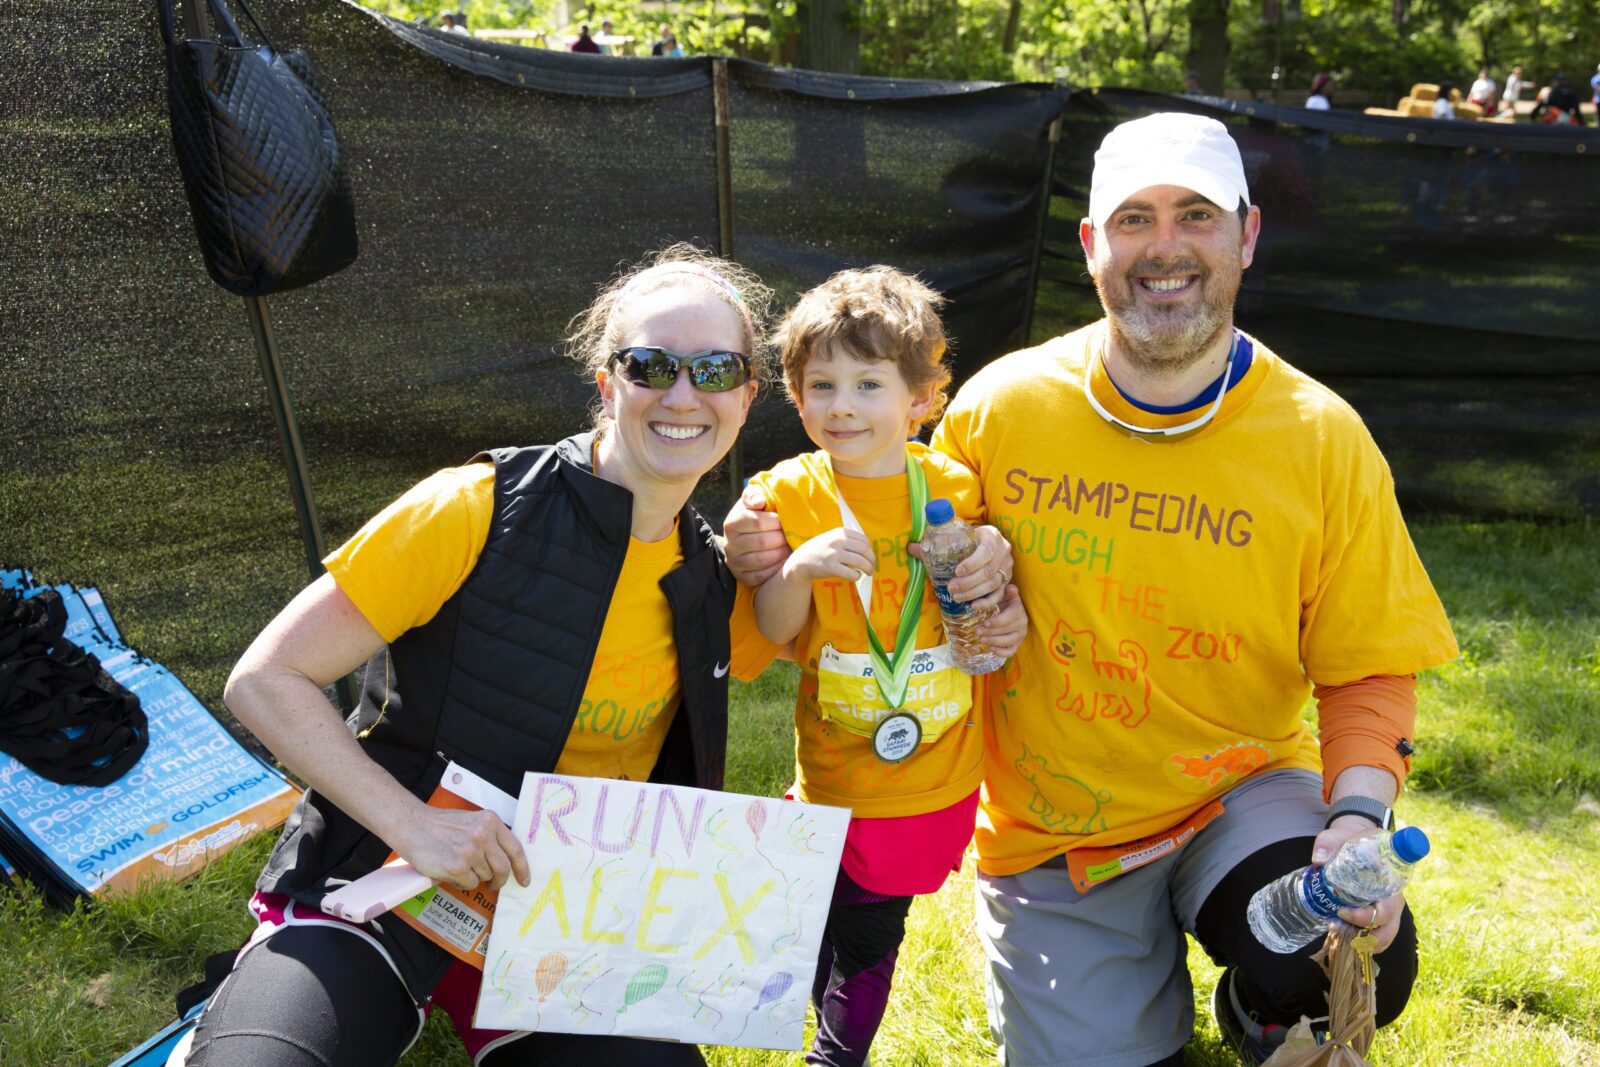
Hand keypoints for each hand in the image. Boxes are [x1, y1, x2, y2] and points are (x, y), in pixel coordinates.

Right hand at [392, 804, 530, 893]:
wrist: (412, 826)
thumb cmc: (441, 825)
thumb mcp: (472, 821)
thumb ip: (490, 836)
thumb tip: (506, 861)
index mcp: (490, 822)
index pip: (515, 849)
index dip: (522, 868)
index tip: (524, 880)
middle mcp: (483, 835)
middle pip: (503, 868)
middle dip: (500, 880)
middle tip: (493, 885)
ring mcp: (471, 852)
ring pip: (485, 877)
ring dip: (475, 877)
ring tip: (460, 866)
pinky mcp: (457, 867)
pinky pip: (470, 884)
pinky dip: (462, 883)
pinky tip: (451, 872)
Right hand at [723, 486, 789, 586]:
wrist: (748, 534)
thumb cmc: (757, 513)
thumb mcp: (753, 499)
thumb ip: (754, 494)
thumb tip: (759, 501)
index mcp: (732, 522)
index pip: (757, 522)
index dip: (776, 522)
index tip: (785, 520)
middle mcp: (730, 543)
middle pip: (761, 542)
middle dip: (781, 539)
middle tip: (793, 536)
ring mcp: (734, 562)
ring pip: (761, 561)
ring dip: (780, 555)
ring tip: (791, 548)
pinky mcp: (741, 576)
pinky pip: (759, 577)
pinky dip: (775, 571)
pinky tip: (785, 562)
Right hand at [787, 528, 874, 583]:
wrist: (802, 560)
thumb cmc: (820, 549)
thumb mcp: (833, 537)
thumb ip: (848, 539)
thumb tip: (868, 548)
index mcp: (841, 532)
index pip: (864, 540)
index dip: (870, 550)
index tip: (870, 557)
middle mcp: (838, 541)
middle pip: (865, 550)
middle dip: (872, 561)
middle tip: (872, 567)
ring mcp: (834, 554)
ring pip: (860, 562)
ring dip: (868, 569)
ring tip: (868, 573)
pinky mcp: (831, 567)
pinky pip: (851, 573)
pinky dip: (857, 576)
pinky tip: (855, 576)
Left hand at [908, 523, 1013, 606]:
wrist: (984, 542)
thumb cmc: (966, 540)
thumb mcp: (954, 537)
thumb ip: (934, 544)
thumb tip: (910, 548)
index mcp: (992, 535)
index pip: (986, 550)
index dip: (972, 563)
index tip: (957, 571)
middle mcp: (1004, 550)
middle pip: (989, 570)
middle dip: (969, 582)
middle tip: (951, 588)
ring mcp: (1007, 566)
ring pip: (994, 583)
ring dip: (974, 593)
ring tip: (956, 597)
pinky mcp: (1007, 580)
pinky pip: (1000, 594)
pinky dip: (987, 602)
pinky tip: (973, 606)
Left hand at [977, 583, 1027, 658]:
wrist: (1009, 608)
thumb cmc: (1003, 599)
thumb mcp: (1003, 593)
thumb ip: (1005, 591)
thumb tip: (1010, 588)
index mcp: (1018, 609)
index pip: (1009, 618)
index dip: (997, 622)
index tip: (984, 623)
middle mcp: (1022, 623)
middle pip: (1006, 631)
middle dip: (990, 632)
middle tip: (977, 631)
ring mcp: (1020, 634)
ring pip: (1008, 641)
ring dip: (994, 641)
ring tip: (981, 639)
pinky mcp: (1017, 643)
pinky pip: (1011, 651)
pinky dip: (1001, 652)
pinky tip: (991, 648)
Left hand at [1313, 818, 1403, 951]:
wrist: (1355, 843)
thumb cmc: (1351, 840)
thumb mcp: (1339, 836)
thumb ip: (1329, 843)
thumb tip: (1318, 859)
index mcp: (1391, 881)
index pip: (1389, 907)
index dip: (1370, 916)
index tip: (1343, 912)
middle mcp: (1394, 899)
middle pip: (1387, 927)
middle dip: (1362, 931)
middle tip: (1335, 922)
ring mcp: (1388, 910)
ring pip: (1384, 937)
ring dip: (1362, 940)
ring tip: (1337, 930)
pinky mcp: (1379, 917)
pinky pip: (1377, 938)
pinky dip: (1362, 942)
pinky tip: (1342, 935)